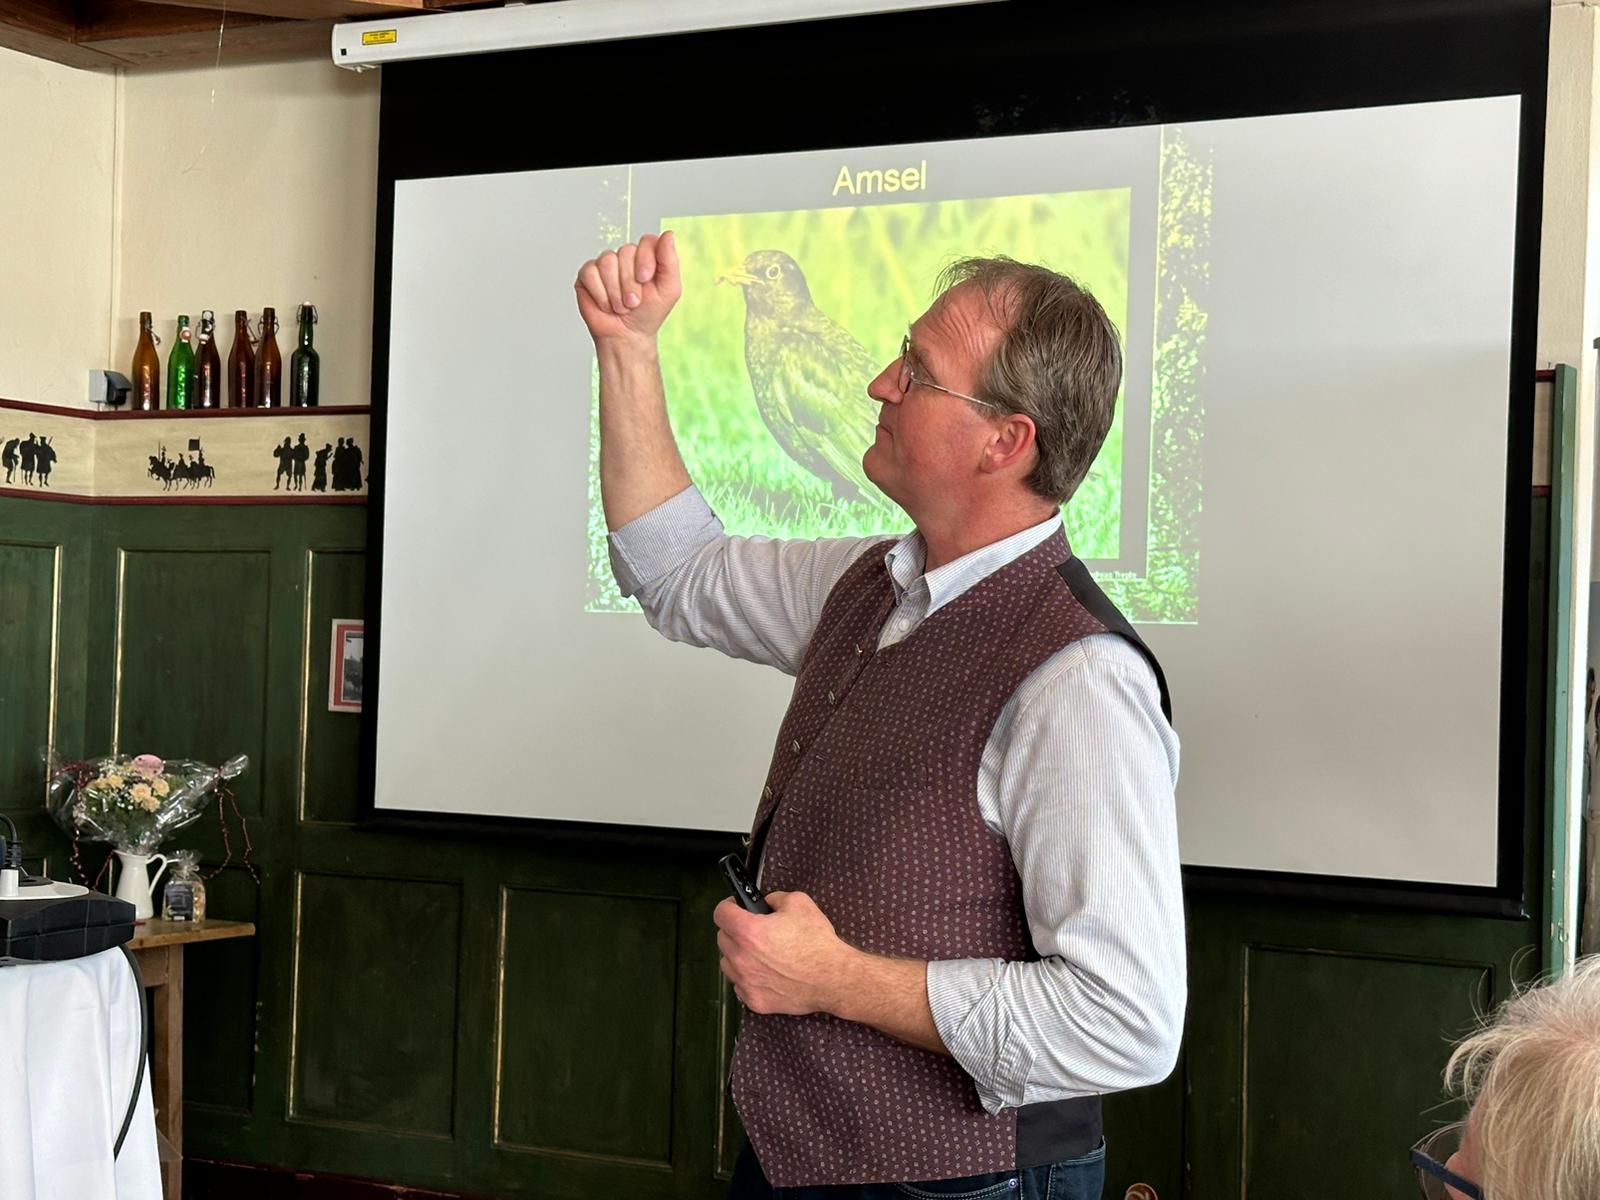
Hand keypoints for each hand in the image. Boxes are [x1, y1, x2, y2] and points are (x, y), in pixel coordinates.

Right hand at [574, 231, 681, 344]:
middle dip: (630, 282)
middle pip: (625, 251)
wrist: (626, 336)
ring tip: (620, 306)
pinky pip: (590, 272)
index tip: (645, 280)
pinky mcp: (587, 274)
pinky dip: (600, 293)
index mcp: (647, 256)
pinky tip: (605, 304)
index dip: (645, 260)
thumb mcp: (668, 289)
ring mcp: (606, 264)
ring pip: (607, 261)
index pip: (647, 241)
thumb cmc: (648, 314)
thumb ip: (670, 261)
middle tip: (633, 302)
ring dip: (615, 291)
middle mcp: (626, 257)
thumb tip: (668, 234)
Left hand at [715, 890, 854, 1015]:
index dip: (728, 906)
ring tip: (759, 954)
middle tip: (755, 931)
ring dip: (737, 956)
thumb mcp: (799, 903)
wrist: (832, 978)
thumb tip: (765, 903)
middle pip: (722, 939)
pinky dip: (747, 978)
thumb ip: (775, 898)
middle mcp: (741, 957)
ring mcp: (745, 982)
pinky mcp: (754, 1000)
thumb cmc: (816, 941)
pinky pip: (739, 986)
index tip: (736, 907)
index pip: (720, 913)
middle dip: (735, 931)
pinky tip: (765, 974)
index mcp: (748, 931)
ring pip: (727, 964)